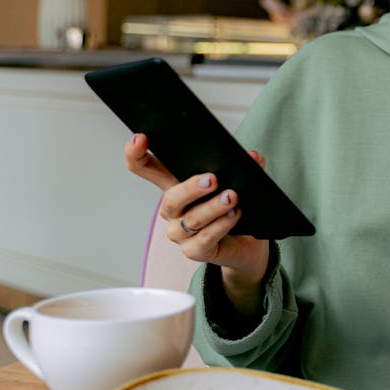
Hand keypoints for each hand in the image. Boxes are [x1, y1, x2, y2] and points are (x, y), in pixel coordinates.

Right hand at [125, 134, 269, 314]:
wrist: (247, 243)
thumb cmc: (234, 205)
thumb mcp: (239, 181)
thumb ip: (245, 166)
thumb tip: (253, 157)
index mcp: (174, 185)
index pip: (144, 167)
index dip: (136, 153)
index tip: (141, 138)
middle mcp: (173, 210)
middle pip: (170, 198)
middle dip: (190, 188)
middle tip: (212, 179)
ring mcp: (181, 232)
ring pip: (191, 219)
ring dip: (213, 207)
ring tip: (232, 197)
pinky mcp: (195, 250)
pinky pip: (205, 238)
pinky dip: (221, 225)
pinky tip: (233, 215)